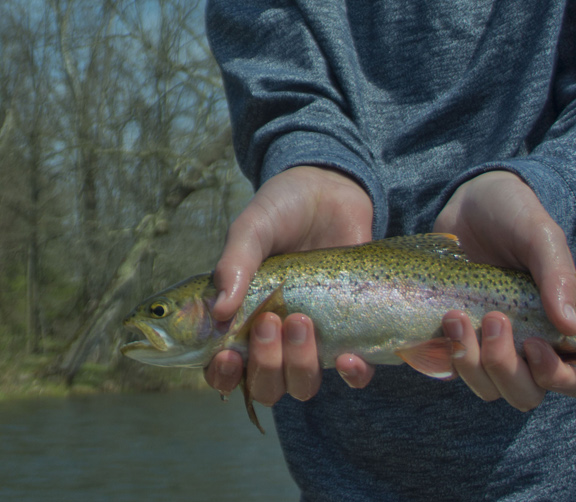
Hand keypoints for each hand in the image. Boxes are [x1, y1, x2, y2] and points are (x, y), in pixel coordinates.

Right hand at [205, 165, 373, 402]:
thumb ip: (235, 264)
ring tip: (302, 322)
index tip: (228, 356)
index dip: (222, 375)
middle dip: (266, 364)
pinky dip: (353, 374)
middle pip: (265, 385)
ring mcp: (313, 337)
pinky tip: (350, 357)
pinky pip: (354, 373)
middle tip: (271, 321)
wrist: (332, 189)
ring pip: (303, 384)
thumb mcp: (252, 228)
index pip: (224, 368)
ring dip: (300, 365)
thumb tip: (220, 311)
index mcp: (240, 317)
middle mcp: (275, 337)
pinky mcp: (351, 331)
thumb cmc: (282, 209)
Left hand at [433, 170, 575, 409]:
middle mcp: (527, 346)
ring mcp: (488, 345)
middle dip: (506, 368)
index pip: (575, 380)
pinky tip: (442, 320)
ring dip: (471, 362)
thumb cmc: (514, 216)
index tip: (533, 344)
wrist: (467, 201)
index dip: (558, 377)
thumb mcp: (540, 235)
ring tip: (456, 315)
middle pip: (525, 394)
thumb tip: (572, 326)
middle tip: (493, 320)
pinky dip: (444, 355)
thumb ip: (558, 273)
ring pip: (487, 387)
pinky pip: (450, 369)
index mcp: (561, 329)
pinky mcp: (454, 339)